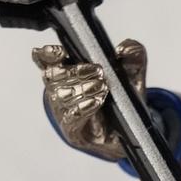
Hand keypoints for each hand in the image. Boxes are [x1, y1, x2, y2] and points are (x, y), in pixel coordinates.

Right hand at [34, 37, 146, 161]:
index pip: (48, 60)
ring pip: (59, 97)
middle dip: (75, 71)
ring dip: (81, 89)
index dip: (49, 54)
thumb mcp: (132, 74)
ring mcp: (64, 112)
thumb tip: (125, 48)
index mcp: (69, 72)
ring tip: (102, 87)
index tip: (60, 52)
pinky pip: (70, 118)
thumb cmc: (123, 99)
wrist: (132, 132)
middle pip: (53, 77)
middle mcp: (61, 90)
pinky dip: (81, 108)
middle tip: (99, 70)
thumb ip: (133, 57)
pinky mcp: (72, 131)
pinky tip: (95, 102)